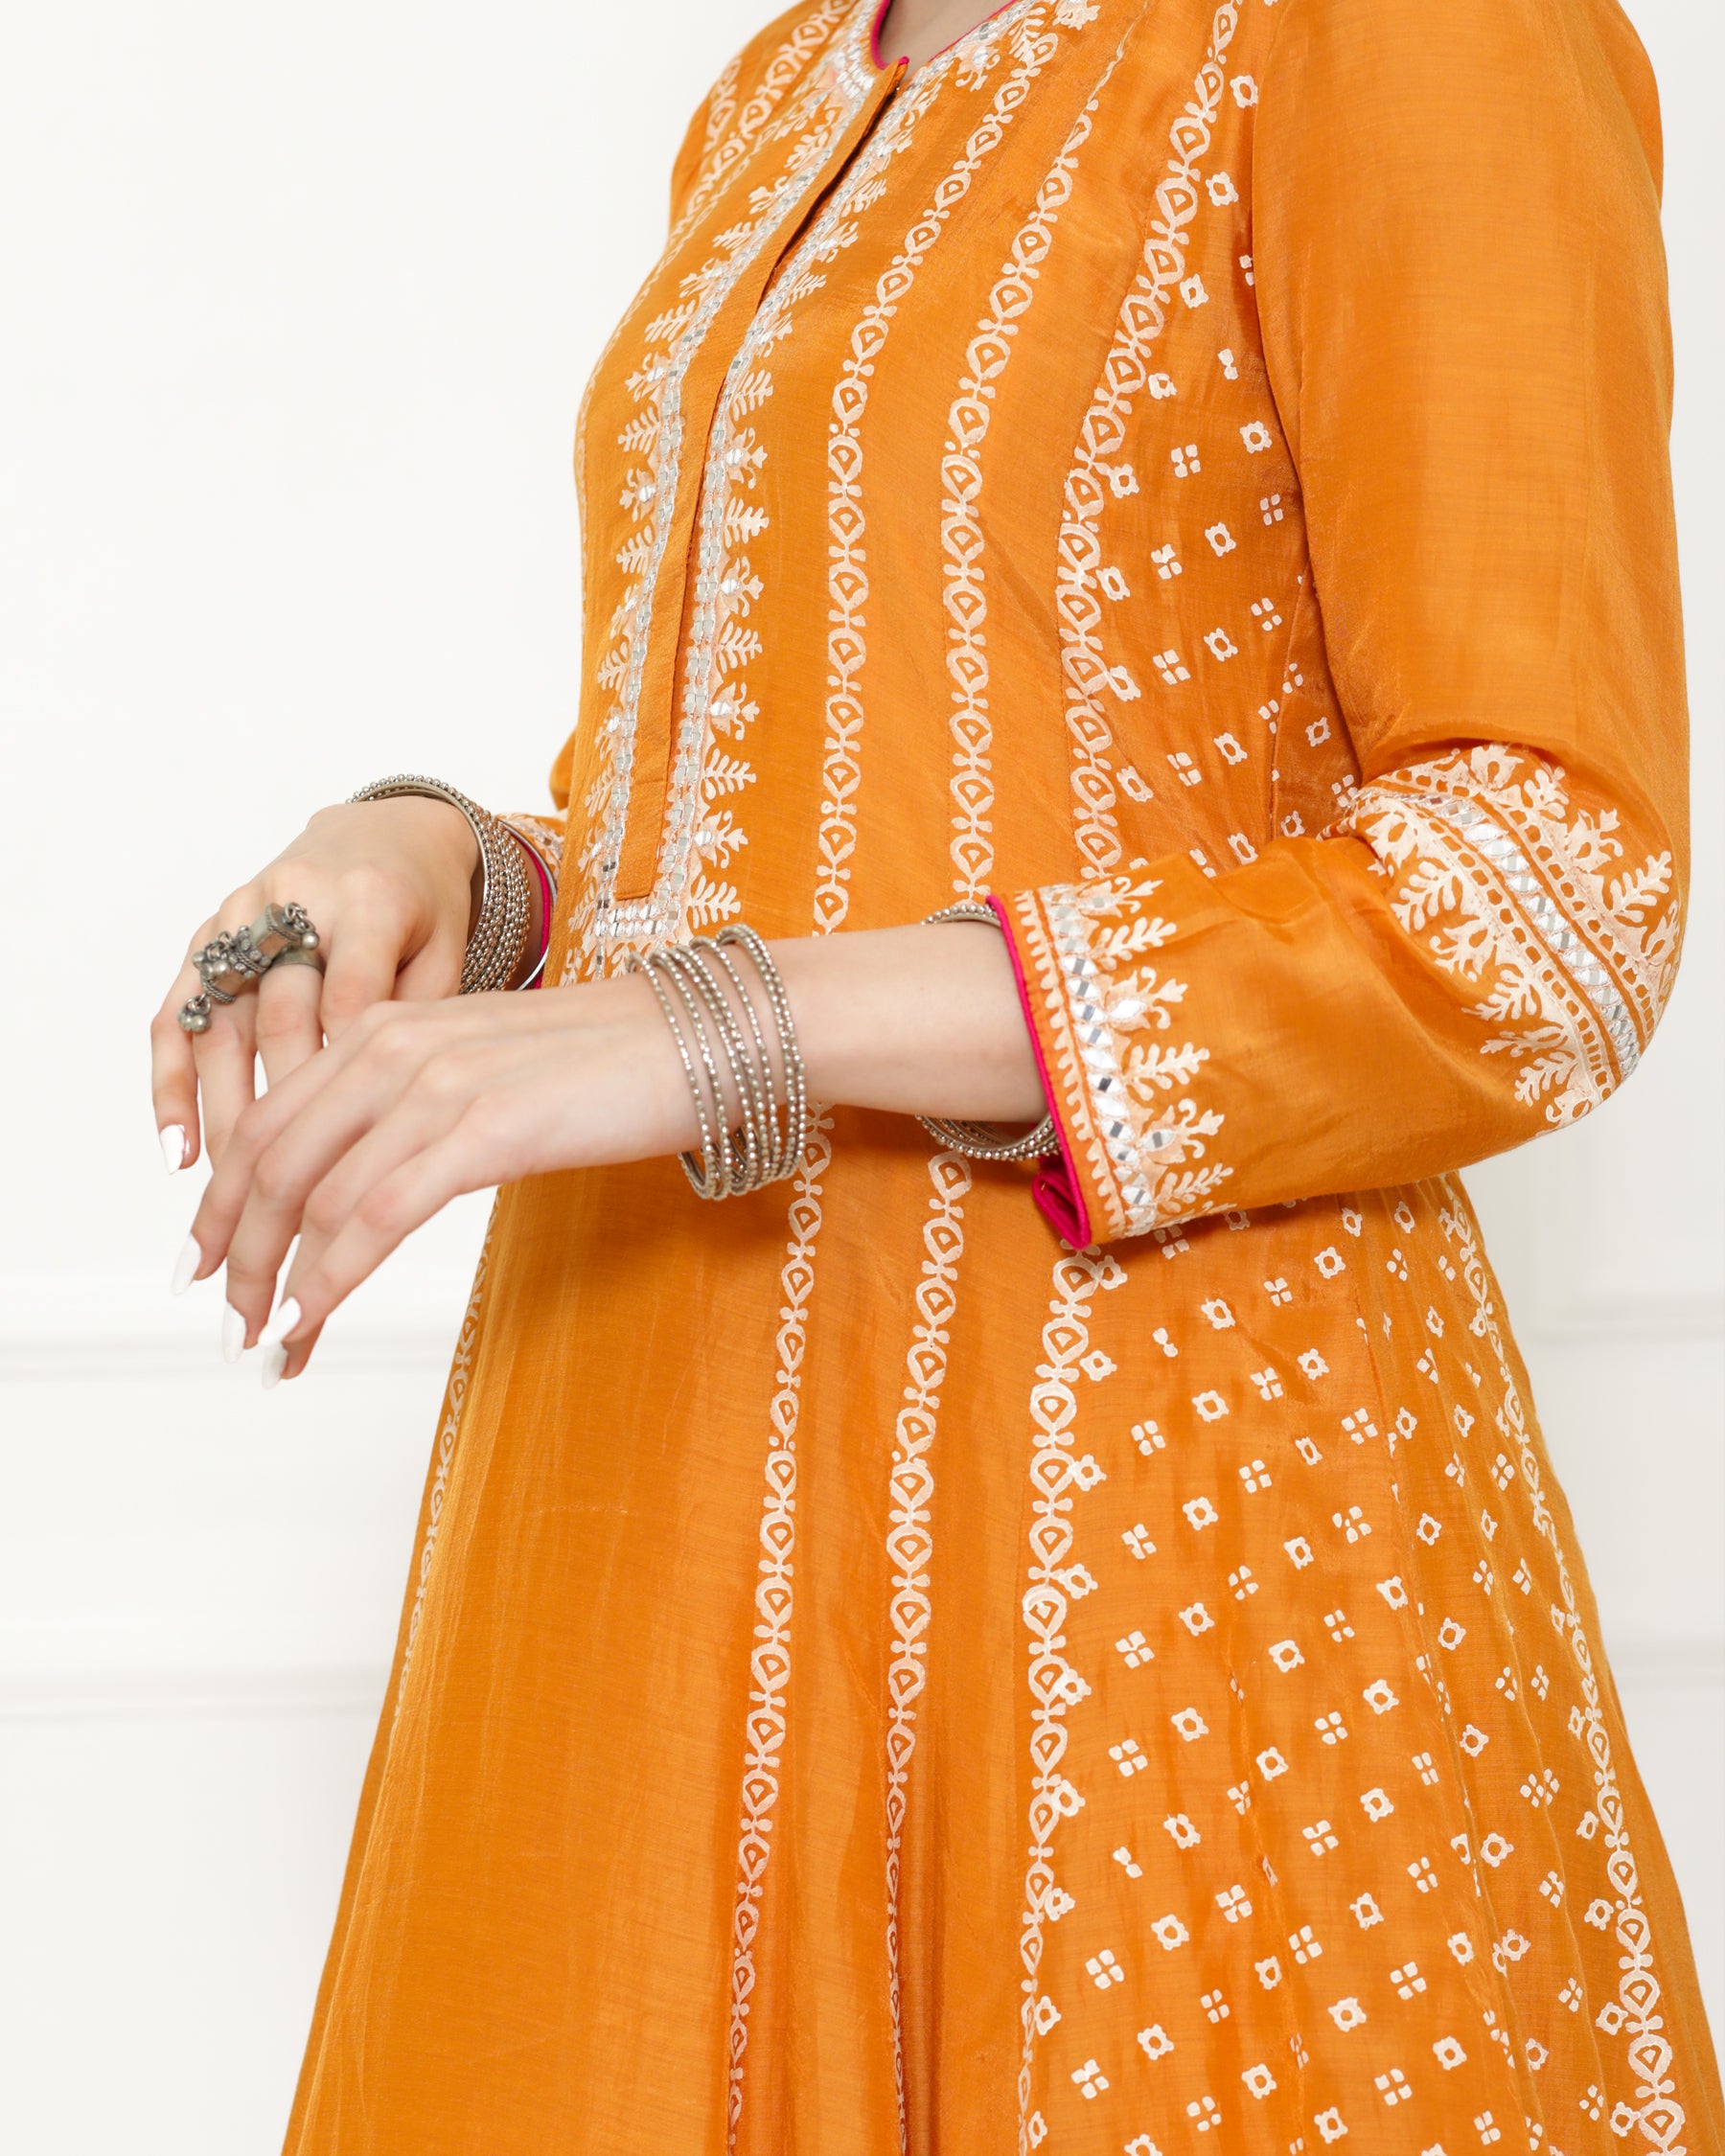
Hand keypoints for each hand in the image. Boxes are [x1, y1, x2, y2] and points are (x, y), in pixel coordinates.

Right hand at [151, 797, 480, 1170]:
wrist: (382, 837)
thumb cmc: (424, 910)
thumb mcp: (449, 951)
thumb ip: (427, 1020)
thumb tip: (399, 1121)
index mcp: (369, 900)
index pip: (350, 997)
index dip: (347, 1075)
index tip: (349, 1155)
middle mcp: (293, 902)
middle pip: (279, 1018)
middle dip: (285, 1114)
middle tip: (292, 1199)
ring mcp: (240, 919)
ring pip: (221, 1026)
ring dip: (222, 1116)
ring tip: (233, 1195)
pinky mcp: (205, 938)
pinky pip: (175, 1017)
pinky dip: (172, 1087)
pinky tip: (178, 1153)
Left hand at [183, 977, 691, 1379]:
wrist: (704, 1035)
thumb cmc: (611, 1063)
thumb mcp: (488, 1070)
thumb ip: (418, 1108)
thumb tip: (371, 1184)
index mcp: (387, 1026)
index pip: (270, 1120)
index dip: (223, 1201)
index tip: (206, 1264)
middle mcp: (394, 1045)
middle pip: (272, 1161)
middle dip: (234, 1251)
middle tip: (226, 1323)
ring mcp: (436, 1084)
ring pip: (316, 1197)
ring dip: (276, 1280)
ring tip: (266, 1343)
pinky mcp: (484, 1128)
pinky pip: (378, 1216)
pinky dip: (329, 1276)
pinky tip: (308, 1317)